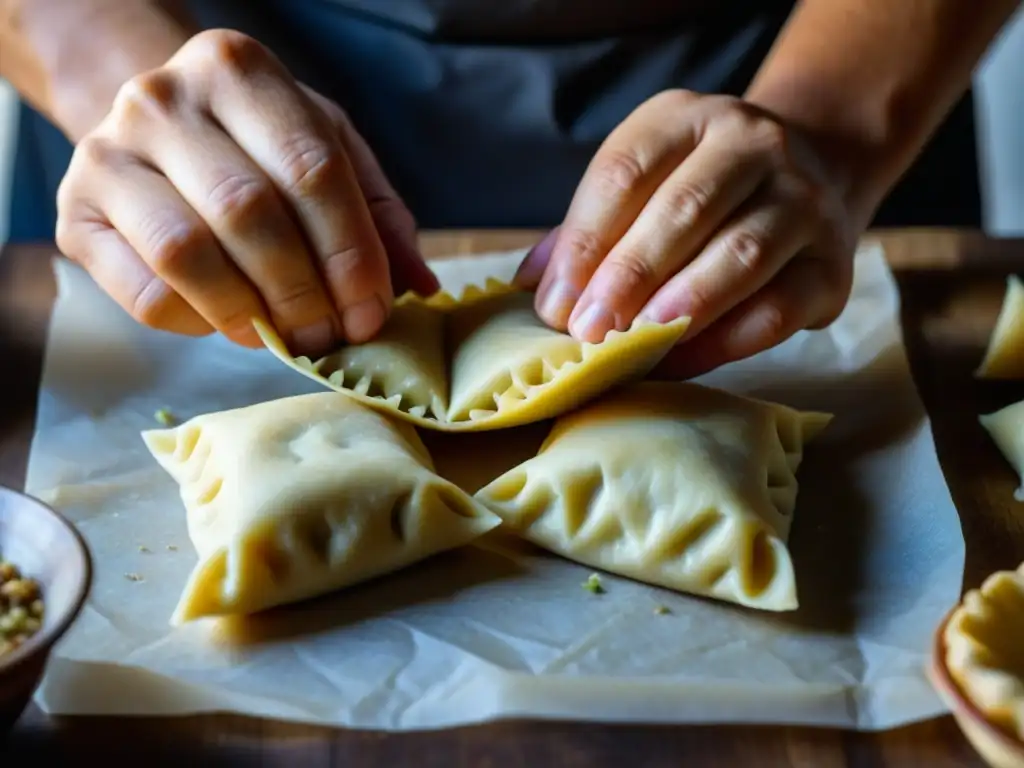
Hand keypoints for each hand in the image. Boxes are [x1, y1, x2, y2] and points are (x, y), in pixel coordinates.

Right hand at [56, 29, 437, 356]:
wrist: (157, 129)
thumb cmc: (256, 146)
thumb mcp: (327, 152)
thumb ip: (376, 214)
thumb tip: (419, 287)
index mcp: (240, 71)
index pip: (312, 170)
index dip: (350, 254)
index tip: (372, 310)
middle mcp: (164, 99)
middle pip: (250, 212)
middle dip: (304, 291)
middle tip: (328, 334)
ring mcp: (108, 152)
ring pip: (187, 252)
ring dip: (250, 312)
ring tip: (285, 335)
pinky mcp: (75, 212)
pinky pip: (144, 292)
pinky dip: (198, 322)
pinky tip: (231, 319)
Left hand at [515, 89, 860, 378]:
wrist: (813, 174)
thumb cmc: (701, 192)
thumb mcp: (643, 184)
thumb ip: (589, 230)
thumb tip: (537, 287)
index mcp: (688, 118)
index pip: (626, 171)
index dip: (584, 240)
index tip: (554, 301)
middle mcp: (753, 144)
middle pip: (684, 208)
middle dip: (628, 275)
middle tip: (588, 330)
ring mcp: (803, 199)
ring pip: (740, 253)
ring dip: (680, 304)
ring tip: (634, 343)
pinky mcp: (832, 264)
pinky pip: (778, 308)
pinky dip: (724, 341)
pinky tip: (678, 360)